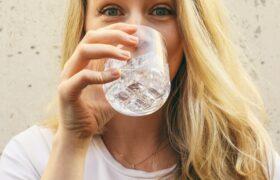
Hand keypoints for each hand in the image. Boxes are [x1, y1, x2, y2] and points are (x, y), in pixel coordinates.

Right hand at [56, 23, 137, 142]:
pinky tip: (117, 75)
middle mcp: (74, 65)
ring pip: (84, 51)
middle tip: (134, 40)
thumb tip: (142, 73)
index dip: (114, 29)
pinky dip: (101, 75)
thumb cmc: (95, 111)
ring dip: (108, 49)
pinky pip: (83, 77)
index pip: (97, 37)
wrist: (79, 134)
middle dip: (114, 35)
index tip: (133, 29)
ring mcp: (68, 76)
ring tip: (127, 56)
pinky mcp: (66, 91)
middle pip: (91, 38)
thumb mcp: (112, 92)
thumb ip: (121, 80)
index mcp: (84, 63)